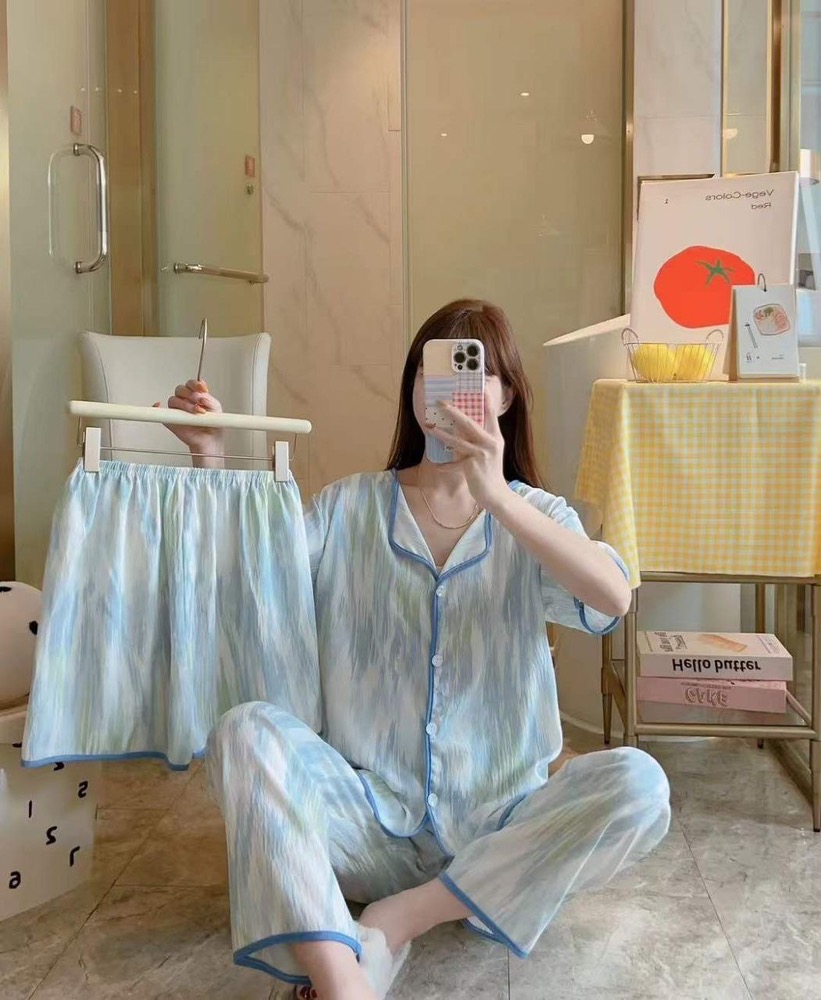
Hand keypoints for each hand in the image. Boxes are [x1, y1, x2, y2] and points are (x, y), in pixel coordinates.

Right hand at [154, 380, 223, 456]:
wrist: (210, 439)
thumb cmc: (212, 424)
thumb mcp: (215, 409)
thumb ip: (209, 400)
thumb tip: (203, 395)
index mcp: (194, 395)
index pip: (190, 384)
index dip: (195, 384)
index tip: (203, 389)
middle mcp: (184, 401)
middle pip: (180, 390)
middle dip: (191, 394)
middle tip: (200, 401)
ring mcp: (176, 410)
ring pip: (173, 400)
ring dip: (185, 404)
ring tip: (196, 411)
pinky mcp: (170, 420)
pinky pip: (160, 413)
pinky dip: (157, 408)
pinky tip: (159, 406)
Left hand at [426, 389, 507, 509]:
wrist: (496, 494)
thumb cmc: (490, 471)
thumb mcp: (489, 451)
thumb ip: (479, 438)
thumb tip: (462, 426)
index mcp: (495, 436)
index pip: (490, 414)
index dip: (486, 400)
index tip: (482, 387)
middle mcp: (490, 442)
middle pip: (469, 423)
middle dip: (453, 412)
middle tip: (441, 403)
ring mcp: (481, 454)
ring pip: (458, 440)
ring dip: (442, 434)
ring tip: (430, 428)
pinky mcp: (473, 466)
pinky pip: (455, 464)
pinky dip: (445, 466)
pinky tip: (437, 466)